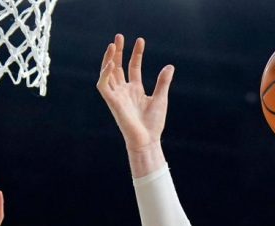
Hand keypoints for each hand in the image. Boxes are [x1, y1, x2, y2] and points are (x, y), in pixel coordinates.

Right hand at [96, 34, 173, 152]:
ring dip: (109, 59)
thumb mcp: (160, 98)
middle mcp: (124, 91)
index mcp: (136, 90)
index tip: (140, 40)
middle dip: (118, 51)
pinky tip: (111, 63)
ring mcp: (117, 96)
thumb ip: (163, 82)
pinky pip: (103, 85)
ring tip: (113, 45)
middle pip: (118, 67)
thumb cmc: (154, 124)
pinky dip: (105, 74)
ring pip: (108, 73)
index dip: (136, 53)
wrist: (148, 140)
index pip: (133, 67)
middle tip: (119, 36)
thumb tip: (170, 66)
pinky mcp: (111, 102)